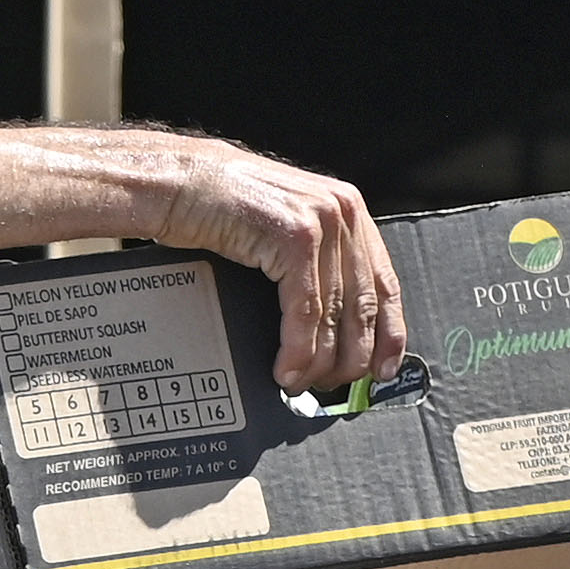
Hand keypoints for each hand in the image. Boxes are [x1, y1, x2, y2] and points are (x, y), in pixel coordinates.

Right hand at [149, 144, 406, 398]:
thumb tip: (330, 325)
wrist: (181, 182)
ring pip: (334, 313)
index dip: (388, 334)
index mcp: (346, 210)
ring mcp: (321, 221)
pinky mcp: (295, 236)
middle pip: (363, 305)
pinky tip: (287, 369)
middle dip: (349, 358)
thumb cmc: (220, 206)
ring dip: (317, 362)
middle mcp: (342, 211)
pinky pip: (306, 310)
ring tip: (300, 385)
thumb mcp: (281, 232)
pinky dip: (297, 348)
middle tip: (330, 387)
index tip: (383, 369)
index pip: (384, 283)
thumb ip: (314, 264)